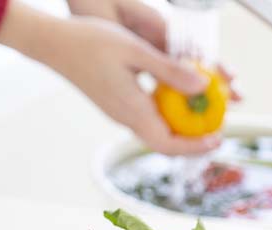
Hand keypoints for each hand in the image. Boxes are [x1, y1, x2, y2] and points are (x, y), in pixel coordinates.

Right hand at [0, 3, 222, 154]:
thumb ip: (170, 70)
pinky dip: (167, 112)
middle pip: (165, 142)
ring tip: (203, 111)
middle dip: (192, 140)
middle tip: (216, 126)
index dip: (195, 147)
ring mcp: (119, 112)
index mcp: (131, 110)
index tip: (217, 138)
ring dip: (181, 126)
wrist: (53, 43)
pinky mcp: (116, 104)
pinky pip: (147, 117)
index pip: (167, 144)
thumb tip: (202, 88)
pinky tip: (178, 95)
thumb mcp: (136, 50)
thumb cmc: (90, 41)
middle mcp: (125, 118)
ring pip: (156, 130)